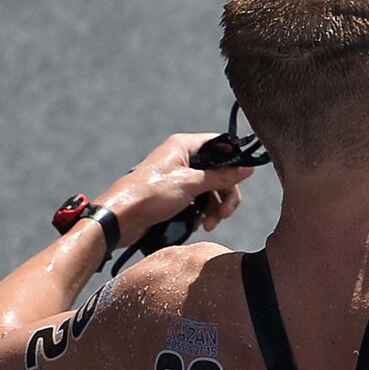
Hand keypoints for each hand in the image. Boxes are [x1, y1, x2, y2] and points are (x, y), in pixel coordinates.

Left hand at [93, 133, 256, 246]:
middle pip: (219, 172)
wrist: (121, 218)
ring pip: (211, 189)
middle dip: (225, 195)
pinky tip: (199, 224)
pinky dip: (203, 212)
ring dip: (215, 208)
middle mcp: (182, 158)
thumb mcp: (191, 184)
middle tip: (225, 213)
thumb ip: (222, 177)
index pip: (221, 145)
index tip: (241, 180)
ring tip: (209, 224)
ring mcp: (179, 176)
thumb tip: (247, 169)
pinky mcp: (175, 194)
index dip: (234, 162)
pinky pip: (199, 200)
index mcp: (184, 145)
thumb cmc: (149, 195)